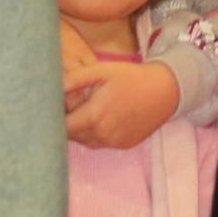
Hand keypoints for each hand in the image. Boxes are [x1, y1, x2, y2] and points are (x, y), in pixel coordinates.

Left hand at [64, 54, 179, 149]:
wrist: (165, 90)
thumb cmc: (131, 77)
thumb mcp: (101, 70)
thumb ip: (74, 80)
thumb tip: (52, 88)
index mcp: (94, 116)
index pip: (62, 127)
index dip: (54, 119)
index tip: (53, 108)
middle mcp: (103, 134)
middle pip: (72, 136)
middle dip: (67, 124)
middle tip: (70, 107)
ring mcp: (114, 142)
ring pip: (86, 141)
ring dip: (81, 130)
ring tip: (86, 111)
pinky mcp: (124, 145)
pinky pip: (101, 143)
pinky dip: (96, 134)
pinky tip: (102, 118)